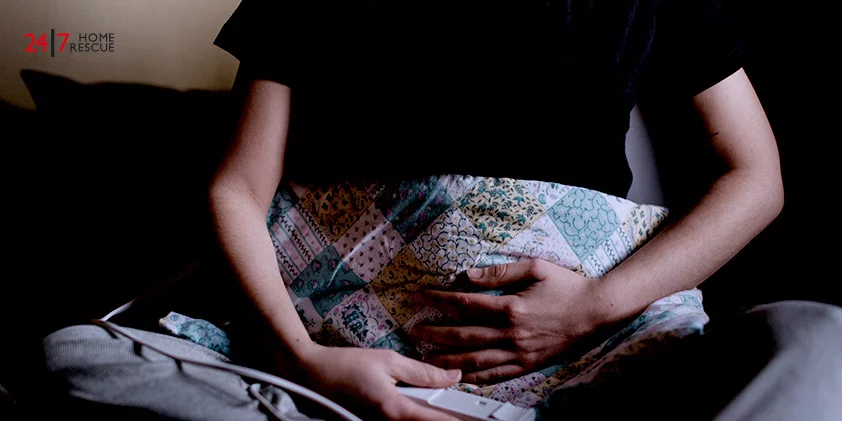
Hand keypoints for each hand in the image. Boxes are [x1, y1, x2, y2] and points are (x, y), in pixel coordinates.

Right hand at [295, 345, 463, 420]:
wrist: (310, 375)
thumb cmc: (345, 365)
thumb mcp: (388, 360)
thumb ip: (424, 372)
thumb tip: (452, 375)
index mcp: (395, 410)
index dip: (460, 420)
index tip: (478, 417)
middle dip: (446, 416)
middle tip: (467, 408)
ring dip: (429, 415)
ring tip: (443, 405)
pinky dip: (414, 415)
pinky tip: (418, 405)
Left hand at [410, 259, 612, 383]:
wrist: (597, 311)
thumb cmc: (567, 286)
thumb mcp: (535, 268)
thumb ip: (500, 272)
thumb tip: (469, 275)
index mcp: (511, 307)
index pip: (464, 304)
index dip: (438, 300)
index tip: (420, 297)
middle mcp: (512, 333)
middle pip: (464, 335)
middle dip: (435, 333)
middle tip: (414, 331)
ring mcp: (520, 353)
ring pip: (476, 360)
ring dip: (448, 359)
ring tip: (427, 357)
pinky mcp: (528, 364)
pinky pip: (497, 376)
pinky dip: (475, 378)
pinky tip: (460, 376)